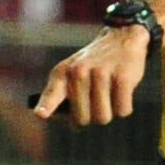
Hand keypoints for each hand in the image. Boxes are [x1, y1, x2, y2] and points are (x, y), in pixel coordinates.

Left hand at [32, 23, 153, 127]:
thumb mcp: (73, 72)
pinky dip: (124, 107)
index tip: (40, 114)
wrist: (121, 39)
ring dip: (109, 112)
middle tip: (96, 101)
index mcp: (63, 73)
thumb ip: (65, 97)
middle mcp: (79, 72)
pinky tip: (122, 91)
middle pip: (83, 119)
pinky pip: (122, 111)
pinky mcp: (123, 78)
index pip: (53, 92)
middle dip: (91, 117)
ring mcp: (101, 74)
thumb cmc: (94, 65)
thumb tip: (71, 125)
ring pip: (103, 118)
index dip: (47, 105)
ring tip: (109, 94)